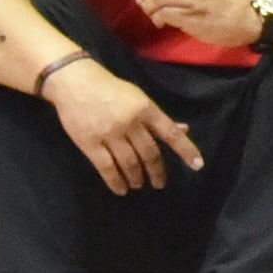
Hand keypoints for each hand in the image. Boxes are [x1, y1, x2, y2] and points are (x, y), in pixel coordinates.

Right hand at [44, 56, 204, 194]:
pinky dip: (116, 182)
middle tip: (159, 183)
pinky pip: (106, 168)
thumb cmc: (111, 90)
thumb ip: (158, 118)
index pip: (170, 133)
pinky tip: (121, 189)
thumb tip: (183, 130)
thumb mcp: (139, 98)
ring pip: (130, 163)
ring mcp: (110, 134)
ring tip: (139, 184)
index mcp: (146, 109)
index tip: (197, 165)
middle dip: (157, 171)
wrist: (75, 83)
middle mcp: (131, 122)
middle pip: (150, 153)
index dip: (186, 150)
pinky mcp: (89, 143)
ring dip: (137, 177)